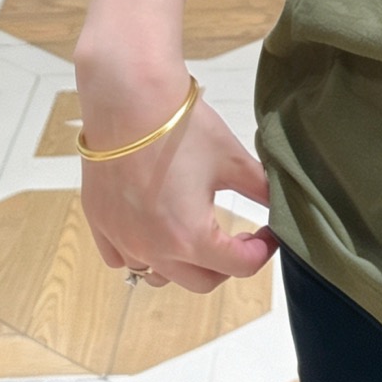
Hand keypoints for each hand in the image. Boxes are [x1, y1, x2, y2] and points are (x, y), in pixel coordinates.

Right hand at [78, 67, 277, 293]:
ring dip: (183, 263)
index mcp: (191, 238)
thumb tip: (281, 201)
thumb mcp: (232, 158)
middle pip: (201, 281)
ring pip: (158, 275)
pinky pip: (122, 258)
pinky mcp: (100, 225)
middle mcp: (154, 250)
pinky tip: (155, 227)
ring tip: (198, 233)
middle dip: (227, 264)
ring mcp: (123, 240)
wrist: (129, 100)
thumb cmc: (182, 128)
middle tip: (240, 237)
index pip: (238, 266)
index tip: (269, 234)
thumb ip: (260, 188)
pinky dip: (143, 252)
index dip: (262, 251)